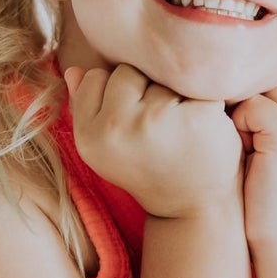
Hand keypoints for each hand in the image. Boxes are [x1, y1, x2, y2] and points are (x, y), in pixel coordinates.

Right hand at [62, 63, 243, 221]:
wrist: (192, 207)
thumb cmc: (148, 168)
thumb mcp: (105, 146)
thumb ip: (85, 106)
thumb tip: (73, 69)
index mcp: (89, 135)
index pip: (95, 77)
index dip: (116, 96)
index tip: (131, 124)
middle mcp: (117, 127)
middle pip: (127, 71)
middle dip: (144, 90)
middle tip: (157, 128)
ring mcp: (156, 120)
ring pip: (160, 76)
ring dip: (173, 94)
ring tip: (179, 127)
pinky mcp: (196, 116)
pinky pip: (196, 82)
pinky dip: (204, 99)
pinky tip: (203, 125)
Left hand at [228, 79, 276, 250]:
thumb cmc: (276, 202)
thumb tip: (244, 71)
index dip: (262, 103)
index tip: (257, 140)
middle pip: (275, 81)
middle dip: (252, 106)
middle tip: (248, 146)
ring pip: (262, 90)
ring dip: (243, 117)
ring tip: (250, 153)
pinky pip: (250, 107)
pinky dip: (239, 129)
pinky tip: (248, 158)